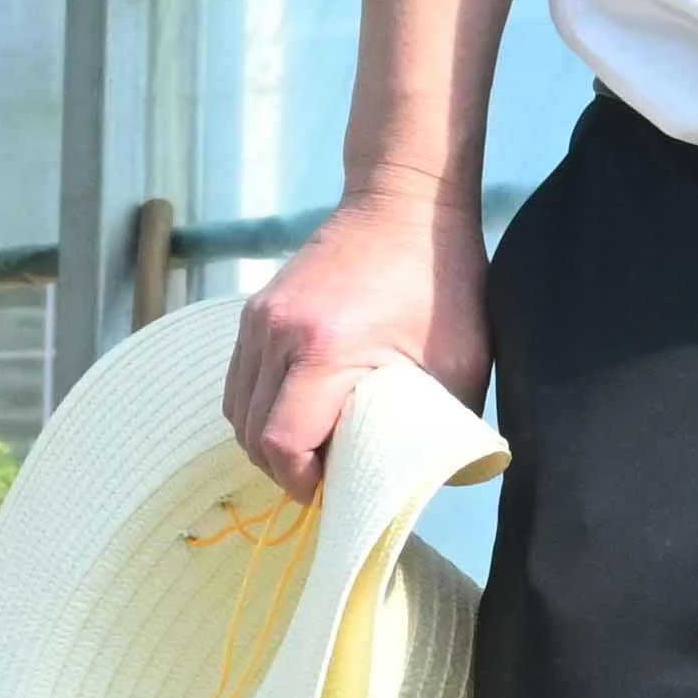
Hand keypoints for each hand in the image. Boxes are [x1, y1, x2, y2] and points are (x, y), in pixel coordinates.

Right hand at [225, 175, 489, 495]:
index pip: (281, 442)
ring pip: (237, 410)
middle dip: (284, 470)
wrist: (404, 206)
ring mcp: (259, 320)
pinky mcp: (256, 312)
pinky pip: (240, 381)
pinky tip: (298, 417)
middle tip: (327, 481)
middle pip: (251, 433)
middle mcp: (279, 334)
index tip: (333, 492)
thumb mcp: (460, 364)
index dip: (302, 481)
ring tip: (312, 454)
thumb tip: (421, 483)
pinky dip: (260, 409)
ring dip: (267, 443)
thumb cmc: (443, 286)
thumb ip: (438, 427)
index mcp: (326, 349)